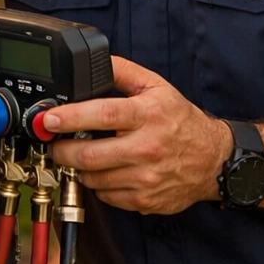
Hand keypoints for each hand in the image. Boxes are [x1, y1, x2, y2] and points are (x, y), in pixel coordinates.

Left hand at [43, 57, 232, 214]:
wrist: (213, 160)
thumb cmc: (183, 122)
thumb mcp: (158, 87)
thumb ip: (124, 71)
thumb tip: (97, 62)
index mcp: (148, 115)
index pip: (102, 115)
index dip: (70, 117)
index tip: (49, 119)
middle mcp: (146, 148)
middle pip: (90, 154)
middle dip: (62, 150)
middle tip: (55, 143)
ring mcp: (145, 178)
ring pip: (93, 178)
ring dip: (79, 168)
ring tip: (81, 156)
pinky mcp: (144, 200)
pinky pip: (106, 196)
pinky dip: (97, 184)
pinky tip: (105, 171)